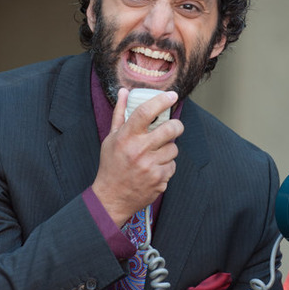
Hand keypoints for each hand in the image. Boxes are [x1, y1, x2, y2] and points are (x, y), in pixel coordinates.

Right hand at [91, 88, 182, 226]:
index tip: (172, 95)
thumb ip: (120, 114)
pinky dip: (167, 166)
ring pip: (174, 148)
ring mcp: (150, 166)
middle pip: (170, 129)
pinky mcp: (159, 179)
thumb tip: (125, 91)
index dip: (161, 100)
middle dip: (177, 126)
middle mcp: (139, 150)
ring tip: (156, 154)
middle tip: (175, 127)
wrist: (111, 197)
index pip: (146, 112)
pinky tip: (154, 169)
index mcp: (126, 137)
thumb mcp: (111, 138)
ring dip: (169, 149)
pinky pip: (172, 165)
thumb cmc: (111, 165)